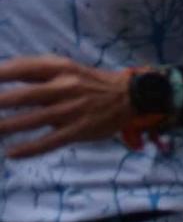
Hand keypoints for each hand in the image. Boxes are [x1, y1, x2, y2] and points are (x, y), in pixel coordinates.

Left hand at [0, 57, 138, 158]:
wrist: (130, 96)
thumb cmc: (89, 82)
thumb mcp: (66, 67)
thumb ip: (35, 70)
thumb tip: (1, 71)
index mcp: (61, 68)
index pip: (25, 68)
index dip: (2, 74)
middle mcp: (67, 87)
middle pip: (27, 96)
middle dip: (1, 101)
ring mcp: (73, 110)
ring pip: (35, 120)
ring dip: (8, 127)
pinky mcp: (80, 130)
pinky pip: (51, 141)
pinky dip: (30, 149)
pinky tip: (11, 153)